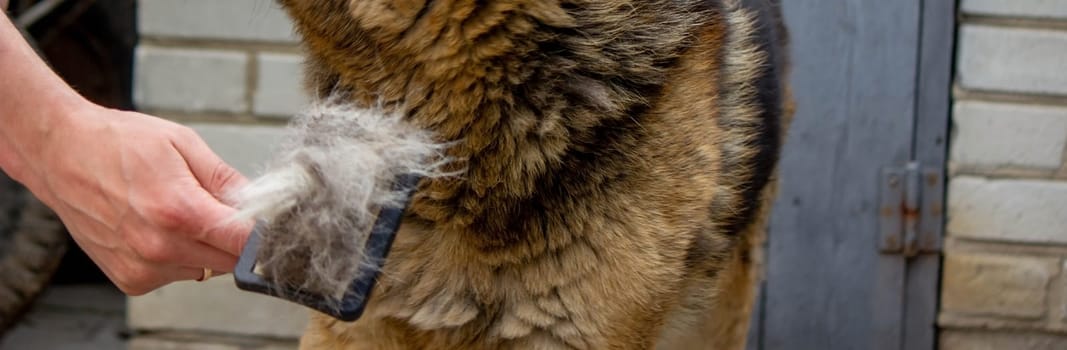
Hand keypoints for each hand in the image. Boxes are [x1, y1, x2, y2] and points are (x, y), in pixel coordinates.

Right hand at [15, 102, 252, 294]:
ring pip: (206, 269)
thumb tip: (262, 202)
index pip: (246, 242)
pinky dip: (178, 256)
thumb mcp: (183, 144)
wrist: (60, 153)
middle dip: (233, 236)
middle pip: (230, 260)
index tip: (266, 219)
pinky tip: (156, 227)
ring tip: (176, 211)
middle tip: (215, 206)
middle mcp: (160, 247)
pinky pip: (178, 275)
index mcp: (179, 210)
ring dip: (205, 247)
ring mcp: (143, 268)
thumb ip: (226, 180)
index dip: (263, 231)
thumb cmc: (118, 142)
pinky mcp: (131, 280)